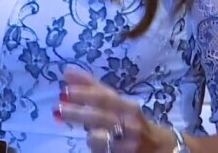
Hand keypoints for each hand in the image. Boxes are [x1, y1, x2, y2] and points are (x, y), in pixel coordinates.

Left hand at [54, 65, 174, 152]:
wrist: (159, 147)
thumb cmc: (131, 119)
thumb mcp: (117, 101)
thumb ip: (93, 87)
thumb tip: (67, 72)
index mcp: (128, 107)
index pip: (105, 97)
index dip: (85, 92)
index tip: (65, 87)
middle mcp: (130, 125)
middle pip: (101, 118)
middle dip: (78, 113)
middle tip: (58, 107)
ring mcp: (127, 145)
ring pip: (102, 140)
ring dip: (89, 134)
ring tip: (79, 130)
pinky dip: (95, 149)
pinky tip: (90, 143)